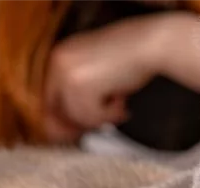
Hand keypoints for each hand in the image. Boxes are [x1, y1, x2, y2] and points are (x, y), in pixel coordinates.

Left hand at [44, 12, 193, 134]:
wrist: (150, 43)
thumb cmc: (130, 58)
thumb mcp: (95, 74)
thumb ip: (77, 96)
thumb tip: (58, 132)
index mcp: (59, 57)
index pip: (48, 100)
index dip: (63, 120)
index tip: (78, 131)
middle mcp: (57, 62)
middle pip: (56, 112)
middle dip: (79, 123)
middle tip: (102, 121)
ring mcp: (66, 73)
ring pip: (76, 117)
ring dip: (101, 117)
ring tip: (120, 102)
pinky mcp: (80, 85)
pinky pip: (91, 117)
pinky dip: (110, 114)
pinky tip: (122, 100)